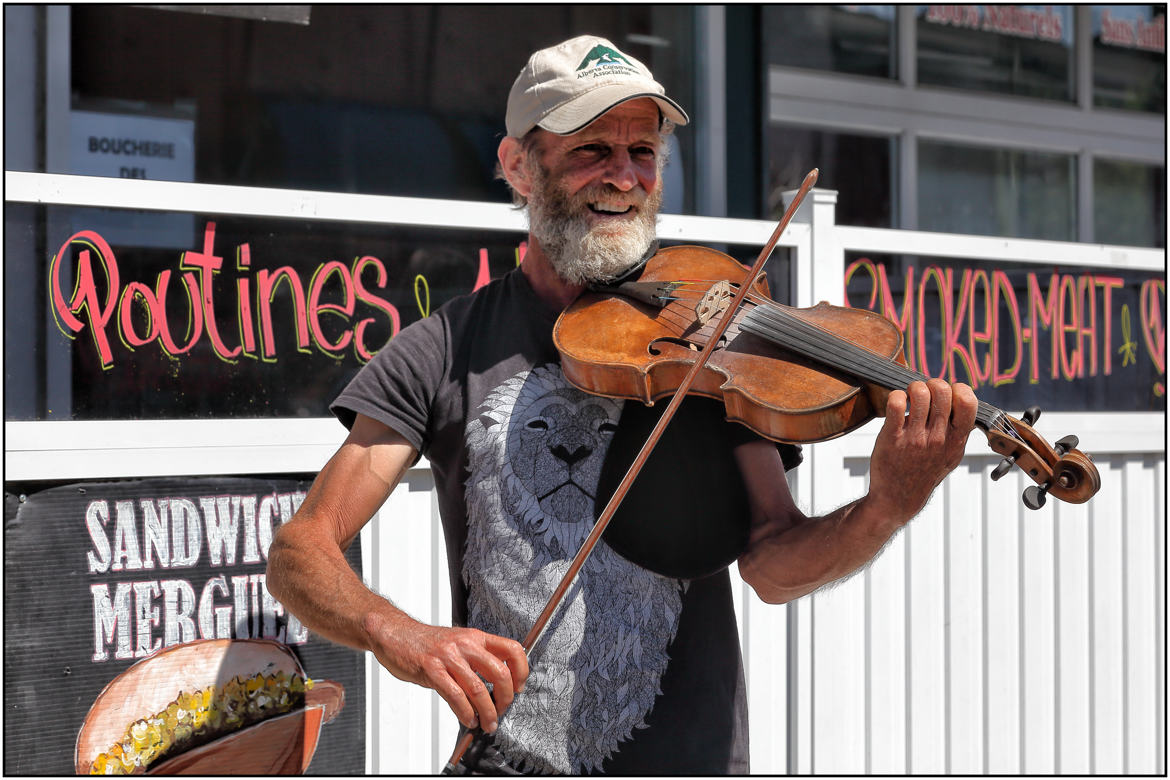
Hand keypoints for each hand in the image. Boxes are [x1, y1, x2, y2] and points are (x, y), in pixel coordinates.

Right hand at [363, 612, 528, 733]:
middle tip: (501, 710)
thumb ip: (477, 659)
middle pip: (499, 673)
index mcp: (476, 637)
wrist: (395, 634)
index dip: (521, 671)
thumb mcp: (459, 643)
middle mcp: (466, 644)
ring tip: (487, 723)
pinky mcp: (431, 669)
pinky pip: (455, 695)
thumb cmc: (427, 643)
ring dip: (487, 712)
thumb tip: (497, 685)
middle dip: (505, 698)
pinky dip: (465, 712)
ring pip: (478, 688)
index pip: (512, 649)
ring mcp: (448, 656)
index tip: (518, 688)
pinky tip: (468, 719)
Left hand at [867, 379, 977, 522]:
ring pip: (919, 393)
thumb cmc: (924, 472)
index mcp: (956, 440)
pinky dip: (896, 396)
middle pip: (942, 391)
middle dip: (932, 384)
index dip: (958, 389)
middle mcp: (938, 438)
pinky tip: (896, 404)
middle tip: (923, 393)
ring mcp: (915, 438)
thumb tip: (964, 401)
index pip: (968, 403)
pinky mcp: (892, 438)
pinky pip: (895, 404)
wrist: (898, 498)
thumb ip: (959, 431)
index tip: (947, 395)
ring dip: (913, 388)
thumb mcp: (951, 456)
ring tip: (909, 397)